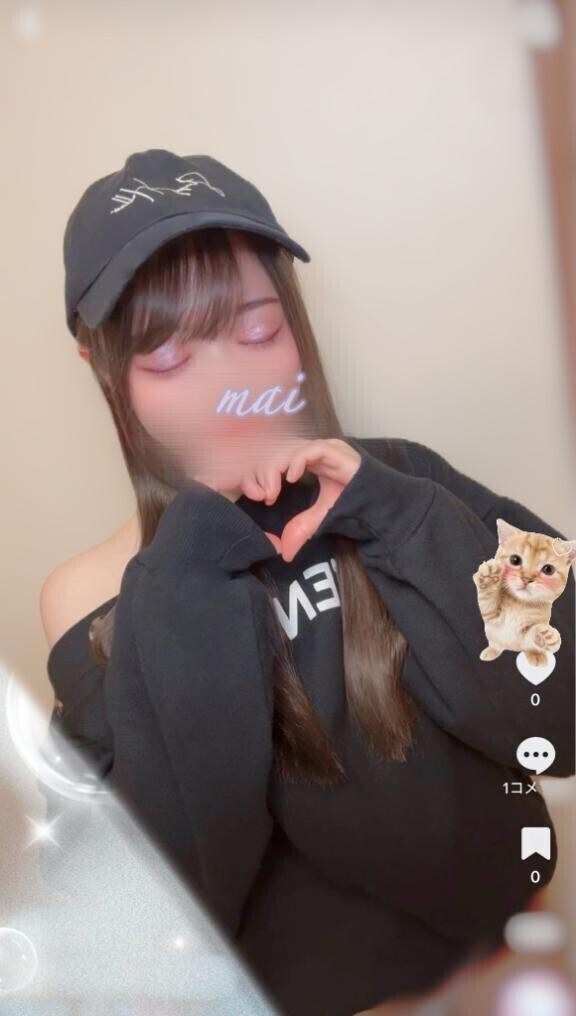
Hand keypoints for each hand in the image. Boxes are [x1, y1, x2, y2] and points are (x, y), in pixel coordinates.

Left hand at [254, 438, 361, 562]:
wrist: (378, 505)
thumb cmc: (354, 505)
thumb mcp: (321, 517)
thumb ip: (302, 528)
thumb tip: (285, 553)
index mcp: (313, 462)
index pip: (282, 460)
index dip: (269, 476)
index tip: (266, 498)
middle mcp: (318, 452)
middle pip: (283, 452)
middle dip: (268, 472)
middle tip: (265, 495)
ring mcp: (327, 449)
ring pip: (293, 449)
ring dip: (279, 469)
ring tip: (275, 490)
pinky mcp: (337, 451)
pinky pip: (311, 449)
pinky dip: (298, 461)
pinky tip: (292, 478)